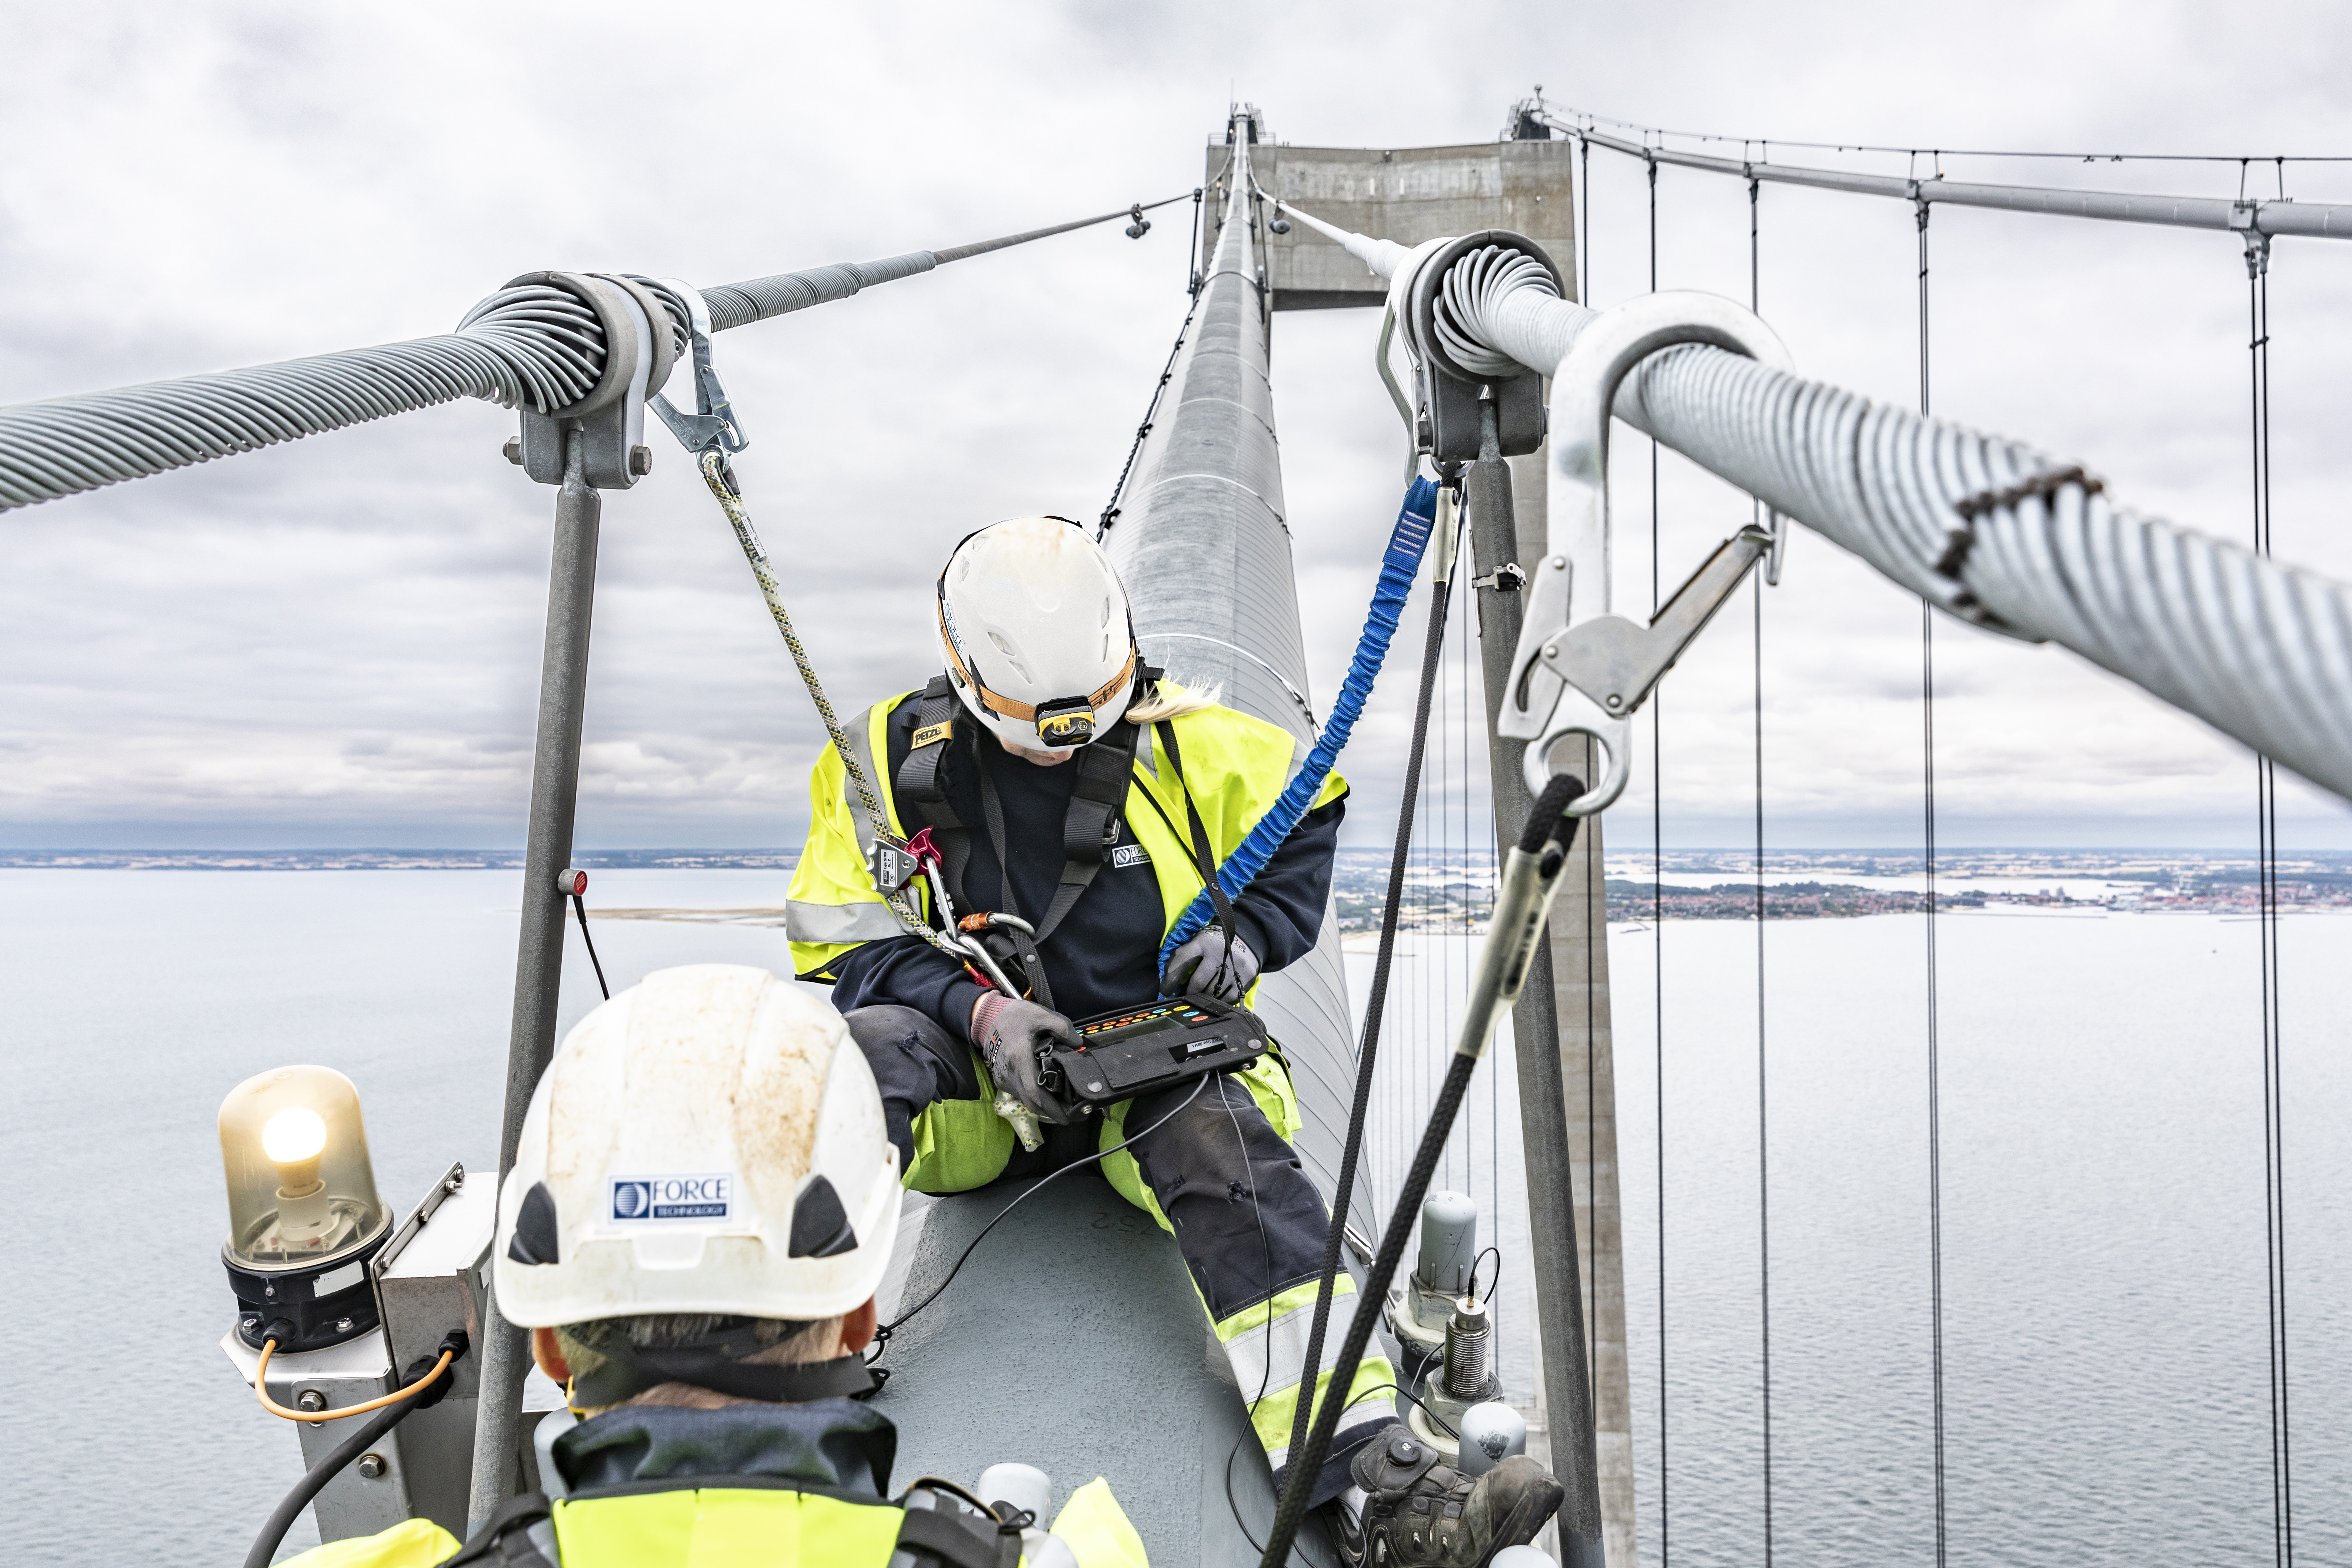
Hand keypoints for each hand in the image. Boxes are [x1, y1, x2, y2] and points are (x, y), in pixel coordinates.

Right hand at [969, 994, 1077, 1123]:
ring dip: (1042, 1106)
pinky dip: (1033, 1099)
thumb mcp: (1041, 1014)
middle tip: (1071, 1115)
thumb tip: (1079, 1045)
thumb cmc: (1017, 1016)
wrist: (990, 1018)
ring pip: (1025, 1100)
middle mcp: (1009, 1072)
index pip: (1035, 1091)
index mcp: (1020, 1058)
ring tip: (1062, 1105)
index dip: (1051, 1108)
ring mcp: (1003, 1077)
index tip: (1067, 1117)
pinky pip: (1019, 1094)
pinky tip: (1046, 1095)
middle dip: (1051, 1112)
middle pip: (1031, 1102)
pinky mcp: (1001, 1079)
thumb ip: (1062, 1027)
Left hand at [1160, 927, 1258, 1004]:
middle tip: (1185, 995)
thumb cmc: (1213, 944)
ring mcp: (1234, 966)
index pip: (1183, 960)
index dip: (1171, 978)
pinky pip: (1227, 998)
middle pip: (1198, 982)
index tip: (1165, 990)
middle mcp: (1219, 953)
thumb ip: (1182, 958)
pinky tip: (1214, 996)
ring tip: (1199, 995)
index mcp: (1203, 942)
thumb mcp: (1197, 943)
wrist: (1246, 938)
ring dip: (1202, 997)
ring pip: (1212, 992)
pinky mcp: (1245, 977)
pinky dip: (1218, 1001)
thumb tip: (1167, 983)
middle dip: (1189, 992)